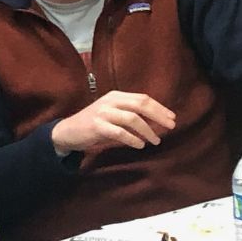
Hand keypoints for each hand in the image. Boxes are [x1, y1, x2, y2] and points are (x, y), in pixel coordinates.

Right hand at [50, 91, 175, 154]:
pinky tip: (140, 145)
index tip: (172, 117)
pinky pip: (120, 132)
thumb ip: (129, 112)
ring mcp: (102, 113)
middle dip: (158, 116)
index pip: (142, 98)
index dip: (159, 108)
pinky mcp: (97, 126)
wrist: (69, 131)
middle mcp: (109, 101)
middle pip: (140, 105)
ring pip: (132, 118)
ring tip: (155, 141)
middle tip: (171, 126)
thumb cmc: (94, 123)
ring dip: (147, 131)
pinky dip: (133, 139)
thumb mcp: (112, 112)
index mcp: (115, 96)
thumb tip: (156, 119)